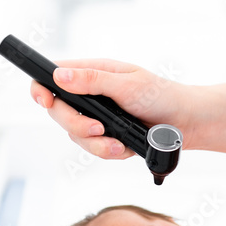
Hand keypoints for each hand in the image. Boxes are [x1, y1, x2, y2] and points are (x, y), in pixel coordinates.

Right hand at [29, 59, 196, 159]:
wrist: (185, 122)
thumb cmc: (160, 94)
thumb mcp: (127, 84)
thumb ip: (93, 81)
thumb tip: (59, 75)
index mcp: (92, 73)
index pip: (52, 77)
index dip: (41, 89)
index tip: (45, 100)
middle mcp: (89, 95)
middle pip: (59, 111)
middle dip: (76, 125)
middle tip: (98, 128)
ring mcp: (96, 117)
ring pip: (74, 135)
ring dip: (94, 143)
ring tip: (116, 143)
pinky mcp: (105, 137)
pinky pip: (92, 149)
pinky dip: (107, 151)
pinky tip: (123, 147)